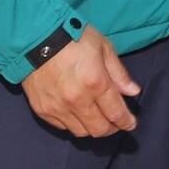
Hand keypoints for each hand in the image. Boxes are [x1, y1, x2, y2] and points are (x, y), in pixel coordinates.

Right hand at [20, 26, 140, 136]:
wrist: (35, 37)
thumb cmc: (74, 37)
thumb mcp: (104, 47)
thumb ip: (119, 73)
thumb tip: (133, 92)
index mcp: (96, 83)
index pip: (116, 113)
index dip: (126, 122)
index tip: (131, 124)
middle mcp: (77, 100)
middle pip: (99, 129)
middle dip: (112, 129)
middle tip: (116, 123)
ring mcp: (58, 108)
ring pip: (81, 132)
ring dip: (92, 128)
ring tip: (98, 119)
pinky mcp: (42, 110)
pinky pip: (62, 127)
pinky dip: (73, 124)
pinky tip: (78, 114)